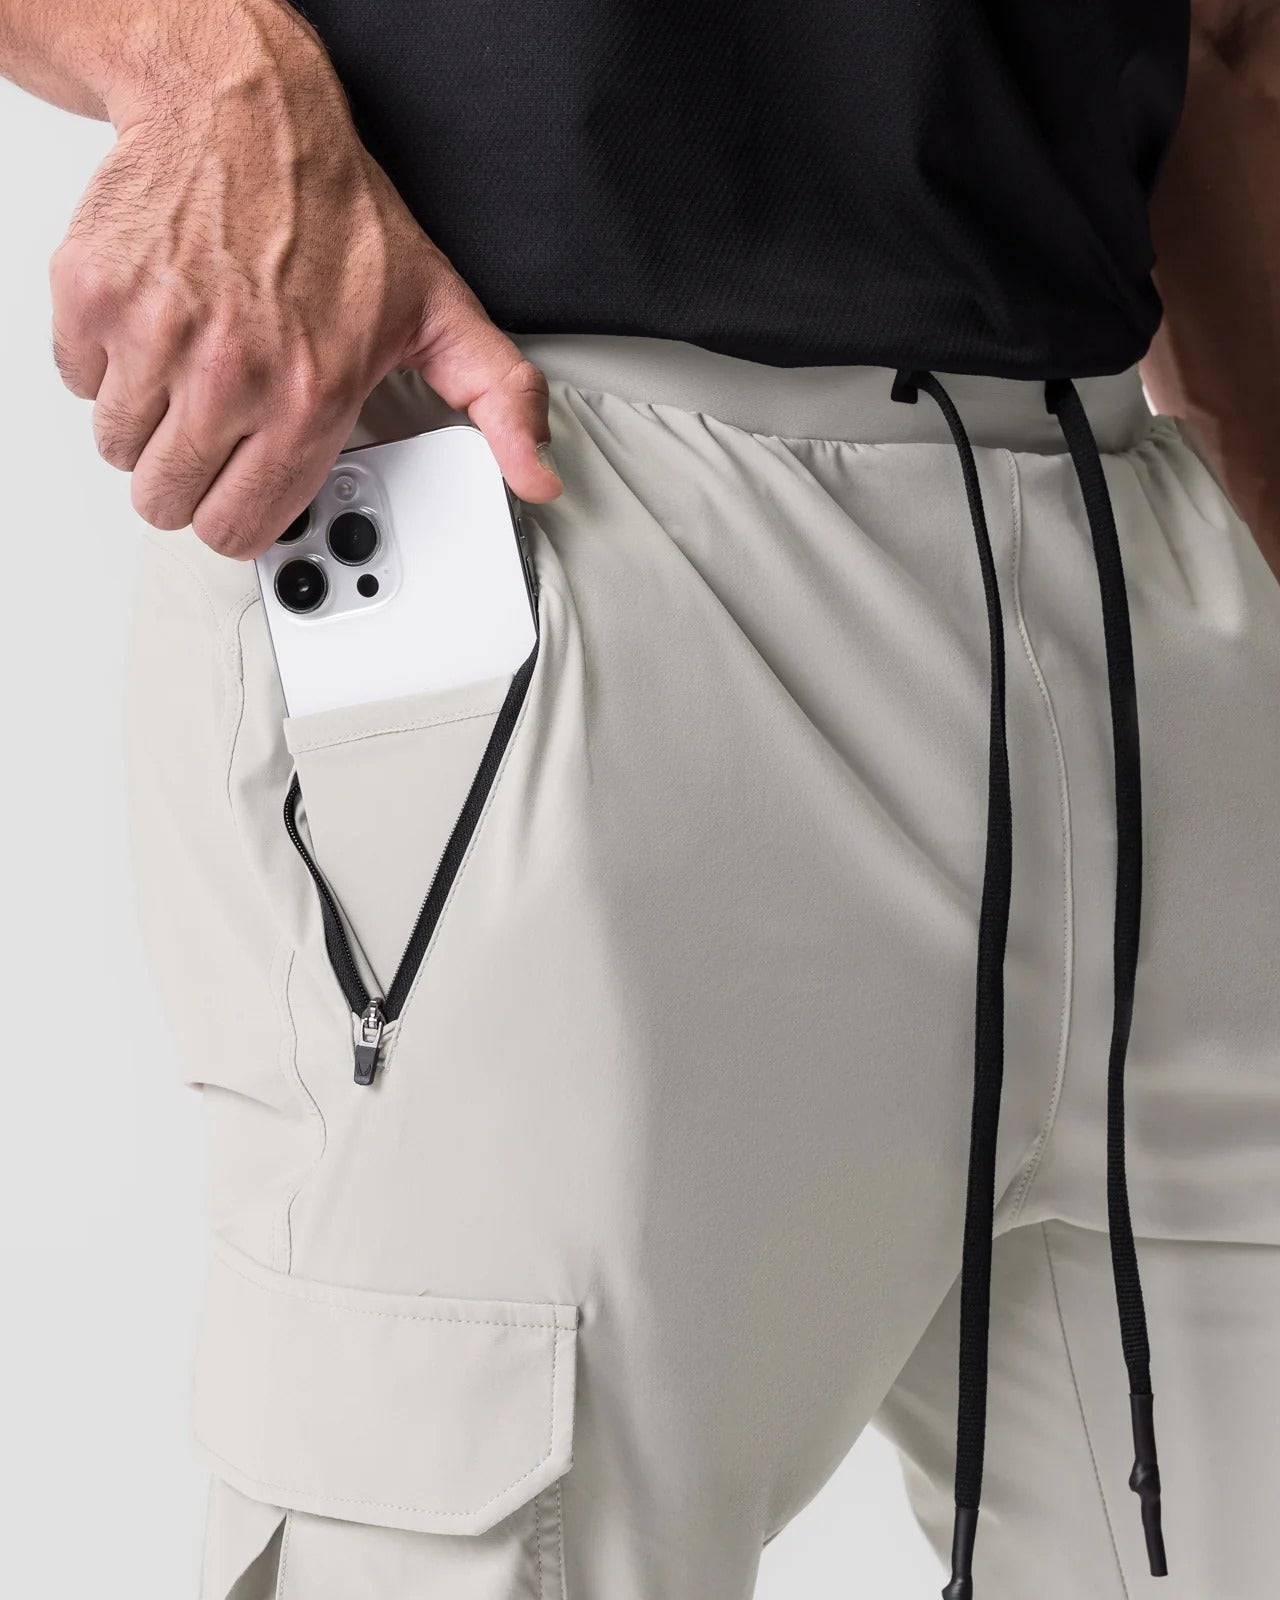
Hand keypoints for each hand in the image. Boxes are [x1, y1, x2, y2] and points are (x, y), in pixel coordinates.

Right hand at [48, 0, 561, 559]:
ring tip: (192, 372)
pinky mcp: (93, 297)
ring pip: (119, 449)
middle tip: (217, 431)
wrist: (247, 111)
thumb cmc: (336, 214)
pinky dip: (105, 365)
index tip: (245, 491)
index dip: (240, 519)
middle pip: (167, 501)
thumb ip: (498, 400)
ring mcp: (153, 335)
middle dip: (189, 481)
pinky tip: (157, 327)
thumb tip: (538, 474)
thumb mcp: (440, 310)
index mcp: (310, 397)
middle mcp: (229, 375)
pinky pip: (77, 381)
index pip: (240, 529)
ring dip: (148, 425)